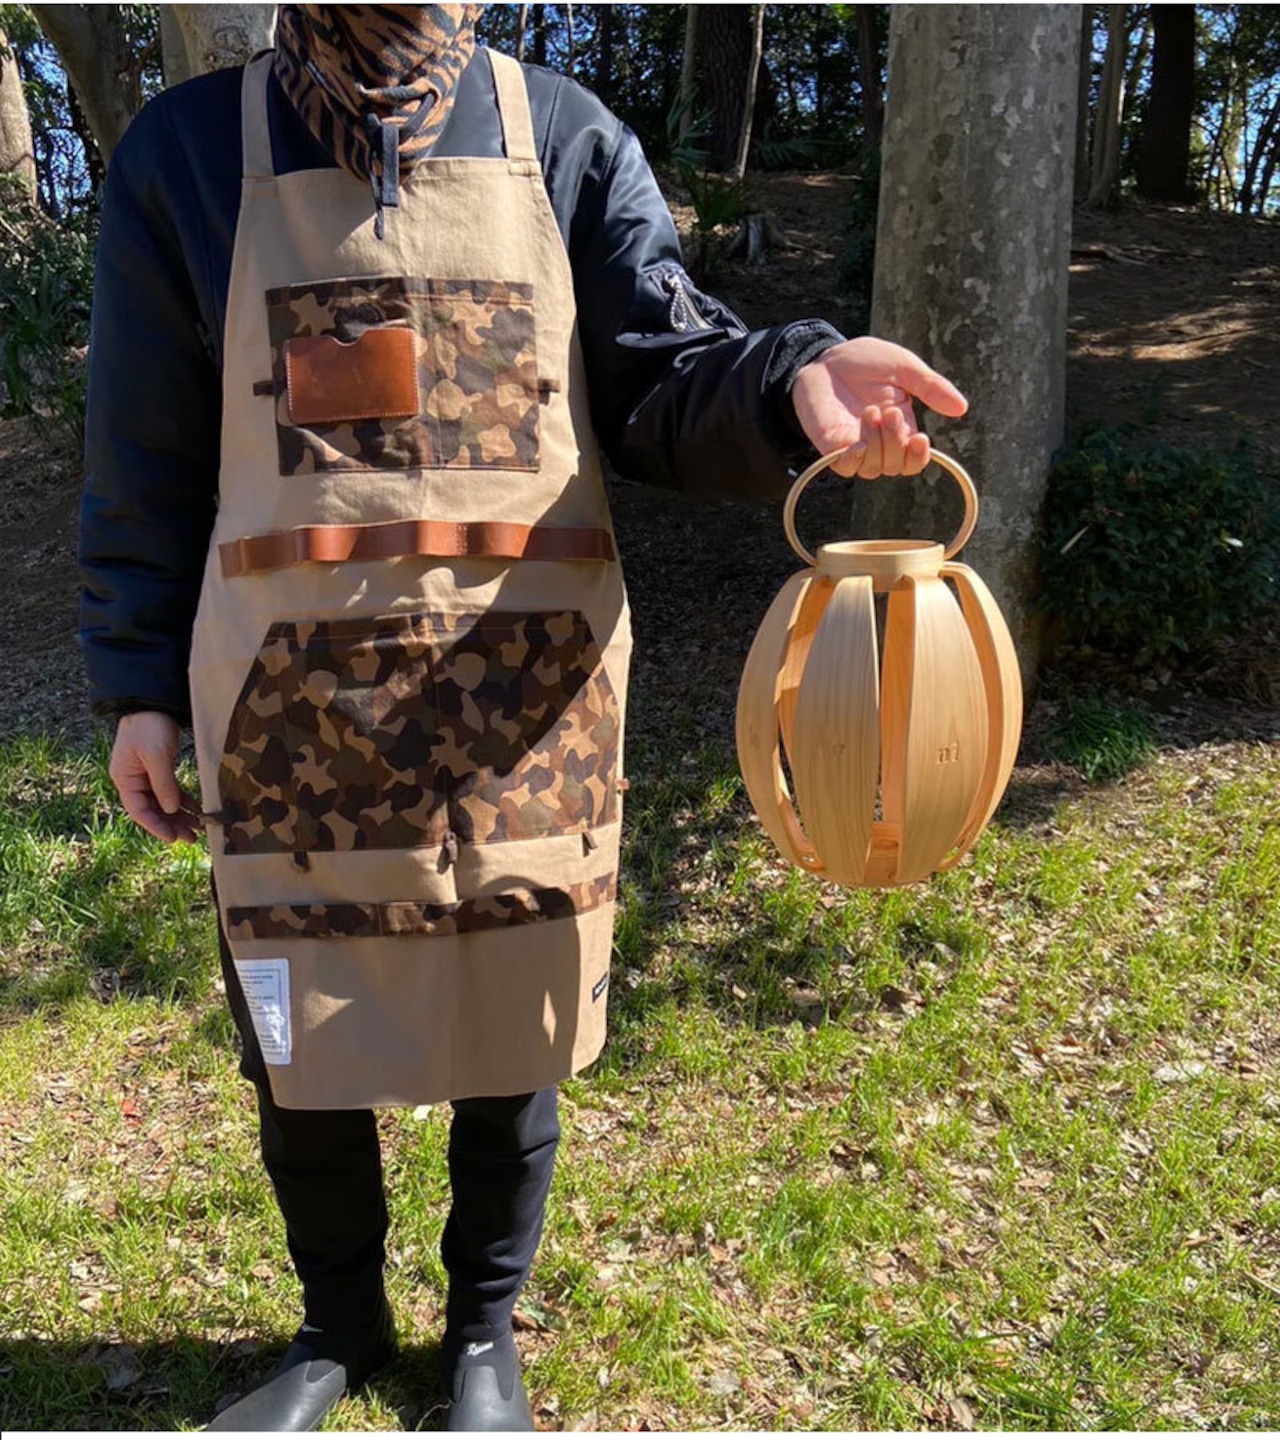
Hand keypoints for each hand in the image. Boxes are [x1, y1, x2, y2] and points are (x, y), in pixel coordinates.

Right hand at [109, 711, 201, 844]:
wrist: (154, 701)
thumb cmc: (149, 726)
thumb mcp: (156, 756)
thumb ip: (163, 784)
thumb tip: (170, 809)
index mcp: (125, 779)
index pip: (139, 810)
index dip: (156, 826)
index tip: (172, 839)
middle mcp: (133, 780)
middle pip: (153, 809)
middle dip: (171, 824)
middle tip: (191, 839)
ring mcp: (146, 775)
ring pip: (163, 802)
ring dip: (179, 816)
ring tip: (196, 830)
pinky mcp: (160, 768)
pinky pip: (171, 790)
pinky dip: (183, 801)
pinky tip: (196, 810)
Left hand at [791, 336, 968, 478]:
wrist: (827, 356)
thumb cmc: (866, 361)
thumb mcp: (904, 368)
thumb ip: (931, 387)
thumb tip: (961, 408)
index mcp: (901, 427)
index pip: (914, 459)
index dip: (919, 456)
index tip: (921, 438)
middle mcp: (879, 443)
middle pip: (896, 465)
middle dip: (896, 441)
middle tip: (890, 411)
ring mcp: (854, 447)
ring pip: (873, 468)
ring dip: (876, 443)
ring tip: (870, 411)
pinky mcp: (831, 447)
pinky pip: (845, 467)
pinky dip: (854, 459)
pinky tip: (857, 444)